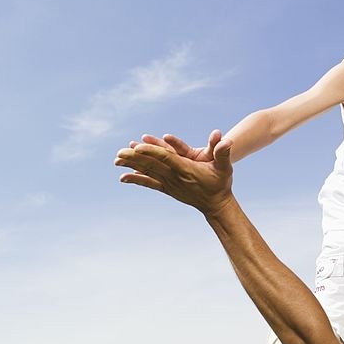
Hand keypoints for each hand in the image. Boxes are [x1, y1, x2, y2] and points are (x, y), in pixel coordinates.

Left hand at [115, 132, 234, 216]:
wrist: (216, 204)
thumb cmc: (221, 183)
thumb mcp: (225, 167)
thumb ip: (223, 153)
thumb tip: (226, 139)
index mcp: (186, 169)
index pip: (166, 158)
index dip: (152, 151)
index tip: (138, 146)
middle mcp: (175, 177)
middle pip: (152, 165)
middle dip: (135, 158)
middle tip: (119, 152)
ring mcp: (170, 184)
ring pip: (148, 173)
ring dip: (132, 166)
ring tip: (116, 160)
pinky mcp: (168, 188)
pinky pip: (149, 183)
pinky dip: (136, 179)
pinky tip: (123, 178)